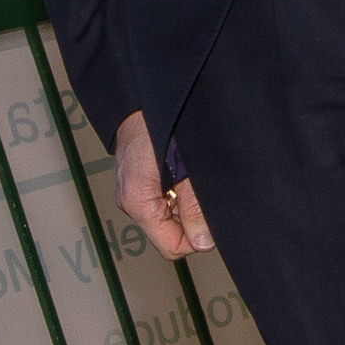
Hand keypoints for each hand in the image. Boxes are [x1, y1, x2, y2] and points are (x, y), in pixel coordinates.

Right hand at [113, 110, 213, 257]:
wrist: (142, 99)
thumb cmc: (162, 126)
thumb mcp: (187, 171)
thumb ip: (194, 207)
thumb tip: (203, 242)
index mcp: (138, 203)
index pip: (171, 246)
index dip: (197, 238)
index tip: (214, 219)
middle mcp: (130, 202)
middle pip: (169, 232)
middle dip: (192, 219)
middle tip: (207, 193)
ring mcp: (131, 192)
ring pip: (167, 216)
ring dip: (186, 205)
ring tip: (196, 179)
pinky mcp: (137, 181)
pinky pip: (161, 200)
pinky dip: (178, 193)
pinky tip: (186, 173)